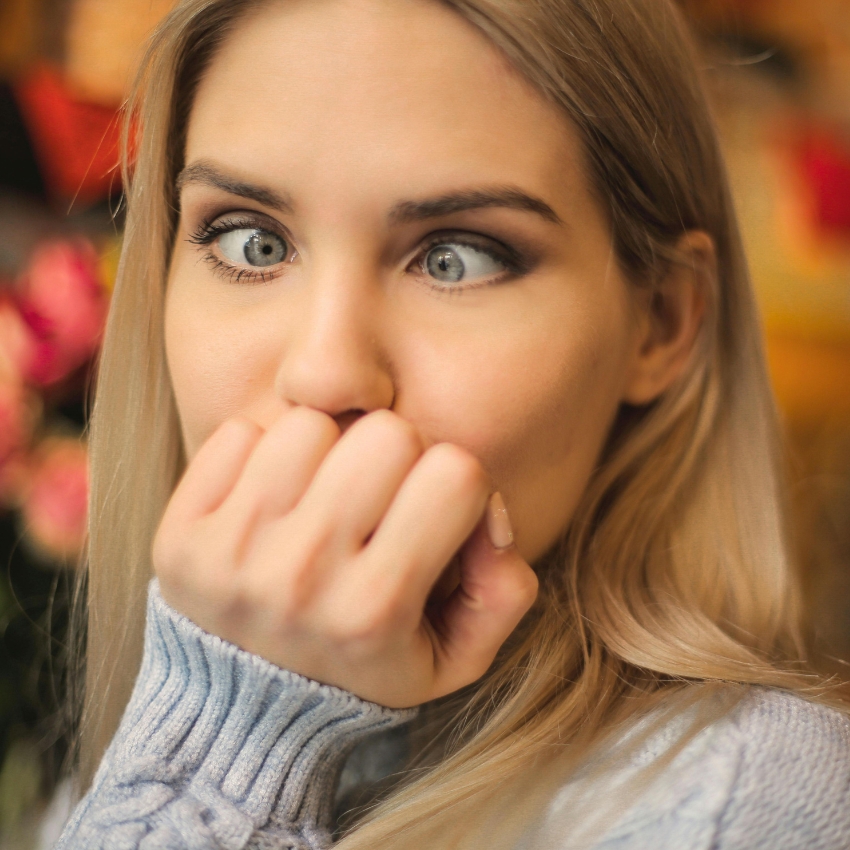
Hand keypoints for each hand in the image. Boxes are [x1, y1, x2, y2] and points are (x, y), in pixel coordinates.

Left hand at [152, 407, 538, 707]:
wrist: (246, 712)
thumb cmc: (361, 666)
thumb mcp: (452, 657)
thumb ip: (503, 594)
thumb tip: (491, 520)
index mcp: (377, 609)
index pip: (458, 472)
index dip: (457, 482)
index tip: (432, 511)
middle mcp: (304, 577)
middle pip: (387, 433)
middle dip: (396, 457)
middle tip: (376, 498)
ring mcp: (234, 553)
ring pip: (311, 423)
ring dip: (326, 452)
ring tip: (319, 498)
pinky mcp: (180, 536)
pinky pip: (239, 433)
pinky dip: (262, 455)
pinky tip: (270, 501)